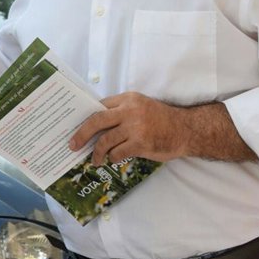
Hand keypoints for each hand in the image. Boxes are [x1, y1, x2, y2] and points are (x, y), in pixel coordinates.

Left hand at [69, 91, 186, 164]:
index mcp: (128, 99)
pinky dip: (113, 157)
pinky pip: (117, 153)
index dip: (85, 117)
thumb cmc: (161, 120)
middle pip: (96, 121)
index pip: (99, 106)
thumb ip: (121, 111)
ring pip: (105, 140)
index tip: (75, 127)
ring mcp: (135, 127)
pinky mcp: (140, 143)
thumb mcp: (141, 107)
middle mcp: (130, 110)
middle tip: (73, 145)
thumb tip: (95, 124)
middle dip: (81, 134)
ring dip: (97, 153)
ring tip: (95, 160)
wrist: (186, 130)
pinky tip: (114, 159)